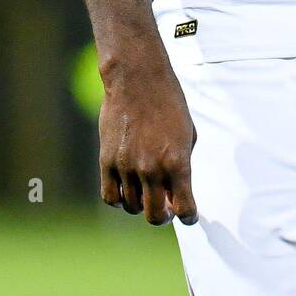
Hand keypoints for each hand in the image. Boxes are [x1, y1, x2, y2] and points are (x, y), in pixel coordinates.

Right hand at [98, 57, 198, 224]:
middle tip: (166, 208)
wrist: (138, 79)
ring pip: (132, 207)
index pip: (184, 209)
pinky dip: (119, 199)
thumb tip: (175, 193)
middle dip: (164, 216)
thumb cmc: (168, 103)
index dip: (188, 217)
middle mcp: (152, 169)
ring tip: (146, 191)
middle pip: (156, 216)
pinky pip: (110, 196)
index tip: (189, 216)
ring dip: (141, 205)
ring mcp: (127, 167)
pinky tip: (127, 189)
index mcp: (177, 162)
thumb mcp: (187, 134)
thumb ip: (182, 166)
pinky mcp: (107, 162)